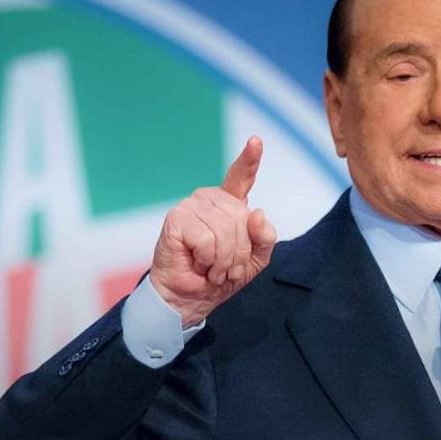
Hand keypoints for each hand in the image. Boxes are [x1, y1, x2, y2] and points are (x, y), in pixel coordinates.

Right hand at [150, 136, 276, 327]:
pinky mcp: (176, 219)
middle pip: (242, 220)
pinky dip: (206, 259)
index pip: (241, 176)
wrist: (192, 298)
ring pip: (225, 231)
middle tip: (225, 268)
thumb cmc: (221, 276)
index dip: (250, 159)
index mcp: (230, 204)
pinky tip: (197, 263)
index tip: (256, 141)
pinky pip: (206, 239)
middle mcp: (210, 199)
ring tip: (211, 267)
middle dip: (239, 253)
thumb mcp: (256, 259)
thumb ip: (264, 237)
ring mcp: (191, 206)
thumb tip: (256, 213)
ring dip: (223, 260)